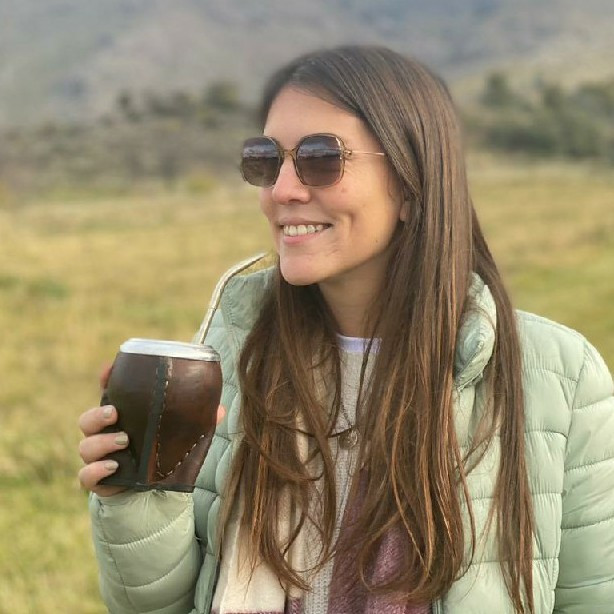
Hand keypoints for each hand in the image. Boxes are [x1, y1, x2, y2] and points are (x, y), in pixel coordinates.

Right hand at [78, 363, 225, 496]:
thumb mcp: (182, 435)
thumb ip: (198, 421)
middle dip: (97, 414)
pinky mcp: (100, 482)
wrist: (156, 493)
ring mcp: (99, 458)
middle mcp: (106, 434)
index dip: (105, 380)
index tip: (107, 370)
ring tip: (124, 441)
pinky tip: (113, 467)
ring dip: (101, 442)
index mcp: (124, 417)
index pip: (108, 393)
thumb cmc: (165, 455)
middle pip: (88, 420)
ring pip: (85, 446)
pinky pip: (85, 476)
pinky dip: (95, 471)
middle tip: (114, 413)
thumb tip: (219, 409)